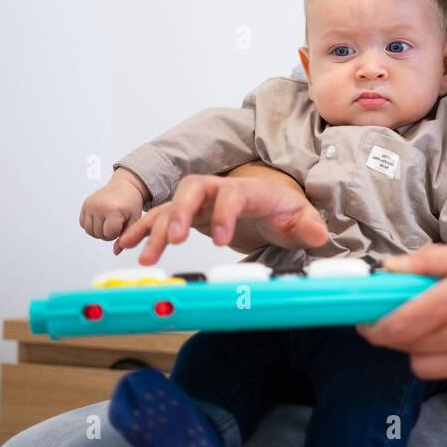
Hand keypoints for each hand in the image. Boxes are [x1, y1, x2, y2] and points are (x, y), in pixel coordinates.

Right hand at [79, 170, 146, 241]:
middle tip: (117, 223)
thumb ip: (126, 236)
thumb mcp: (134, 220)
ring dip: (99, 231)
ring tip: (109, 222)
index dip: (117, 233)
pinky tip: (101, 219)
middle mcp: (99, 206)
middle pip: (98, 234)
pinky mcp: (84, 204)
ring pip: (89, 231)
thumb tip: (116, 252)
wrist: (125, 186)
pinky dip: (91, 225)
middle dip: (108, 233)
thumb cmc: (131, 203)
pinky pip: (83, 224)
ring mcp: (90, 205)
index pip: (109, 234)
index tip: (122, 225)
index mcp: (113, 210)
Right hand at [112, 173, 329, 265]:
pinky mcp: (189, 213)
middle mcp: (221, 189)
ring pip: (173, 206)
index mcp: (250, 190)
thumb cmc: (284, 210)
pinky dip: (143, 229)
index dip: (225, 214)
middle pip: (194, 188)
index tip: (221, 240)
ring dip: (157, 229)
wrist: (273, 204)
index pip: (233, 193)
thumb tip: (319, 235)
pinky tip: (126, 246)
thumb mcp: (300, 218)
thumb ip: (309, 226)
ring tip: (143, 257)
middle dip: (181, 212)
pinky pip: (161, 217)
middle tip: (175, 240)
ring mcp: (202, 200)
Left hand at [356, 243, 446, 378]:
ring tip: (427, 324)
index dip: (371, 322)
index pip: (393, 326)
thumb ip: (429, 262)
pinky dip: (438, 357)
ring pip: (420, 365)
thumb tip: (390, 267)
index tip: (366, 311)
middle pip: (401, 347)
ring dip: (414, 347)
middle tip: (396, 311)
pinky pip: (446, 371)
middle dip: (390, 331)